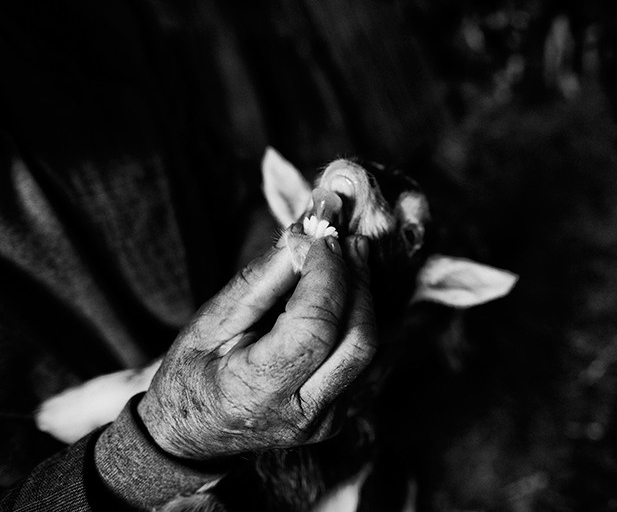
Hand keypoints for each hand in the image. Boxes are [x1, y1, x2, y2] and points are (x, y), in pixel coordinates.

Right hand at [137, 235, 375, 460]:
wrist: (192, 435)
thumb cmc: (191, 375)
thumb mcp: (209, 323)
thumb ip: (258, 282)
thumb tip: (300, 238)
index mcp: (257, 391)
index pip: (316, 327)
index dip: (327, 275)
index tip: (321, 237)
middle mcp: (301, 413)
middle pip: (357, 339)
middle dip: (357, 281)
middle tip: (348, 241)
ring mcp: (324, 420)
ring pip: (366, 349)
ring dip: (363, 297)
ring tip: (351, 257)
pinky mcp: (337, 415)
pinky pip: (360, 359)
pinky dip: (355, 318)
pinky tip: (343, 292)